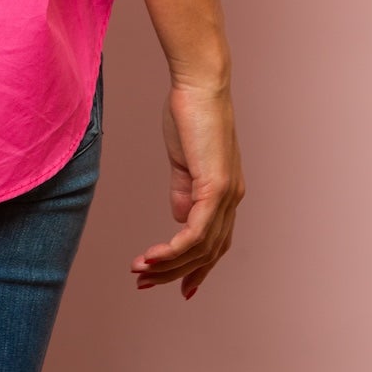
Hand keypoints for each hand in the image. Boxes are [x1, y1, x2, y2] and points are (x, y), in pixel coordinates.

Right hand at [130, 78, 244, 299]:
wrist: (199, 84)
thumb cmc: (190, 113)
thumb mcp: (184, 160)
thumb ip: (183, 190)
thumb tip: (179, 219)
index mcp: (226, 192)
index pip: (214, 243)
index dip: (197, 268)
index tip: (176, 287)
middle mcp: (232, 199)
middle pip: (207, 253)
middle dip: (175, 274)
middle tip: (144, 284)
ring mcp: (227, 195)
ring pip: (201, 248)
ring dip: (168, 265)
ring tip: (139, 272)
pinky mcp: (216, 187)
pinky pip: (196, 232)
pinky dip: (173, 250)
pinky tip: (152, 257)